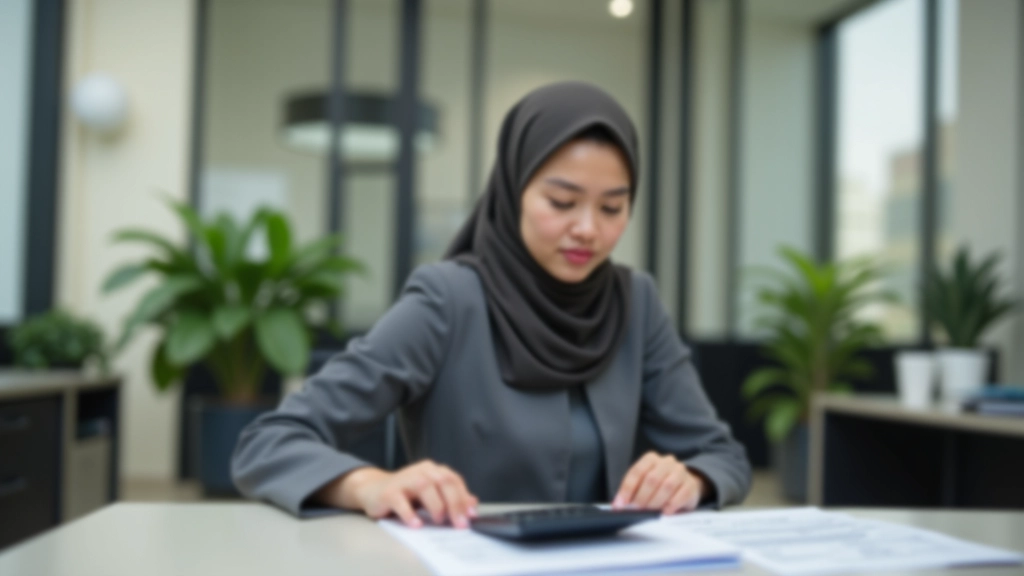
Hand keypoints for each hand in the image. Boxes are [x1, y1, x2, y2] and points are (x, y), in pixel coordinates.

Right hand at [318, 461, 478, 528]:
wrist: (372, 490)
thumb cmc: (405, 493)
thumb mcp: (431, 494)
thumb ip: (451, 497)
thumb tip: (472, 504)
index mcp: (432, 470)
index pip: (453, 480)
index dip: (463, 497)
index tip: (470, 516)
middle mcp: (420, 471)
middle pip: (442, 481)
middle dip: (454, 503)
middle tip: (459, 523)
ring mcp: (403, 479)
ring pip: (424, 486)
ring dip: (435, 505)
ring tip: (438, 520)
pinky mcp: (388, 492)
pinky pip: (400, 502)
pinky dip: (410, 514)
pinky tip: (416, 524)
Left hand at [611, 452, 708, 514]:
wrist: (686, 485)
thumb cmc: (661, 485)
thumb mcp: (645, 484)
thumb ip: (633, 491)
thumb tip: (619, 505)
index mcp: (651, 459)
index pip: (637, 471)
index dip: (627, 489)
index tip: (620, 504)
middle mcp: (666, 462)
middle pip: (652, 479)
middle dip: (641, 497)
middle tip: (636, 510)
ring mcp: (680, 472)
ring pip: (666, 486)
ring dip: (655, 502)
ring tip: (649, 512)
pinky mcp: (691, 485)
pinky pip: (681, 495)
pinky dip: (671, 505)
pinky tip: (665, 512)